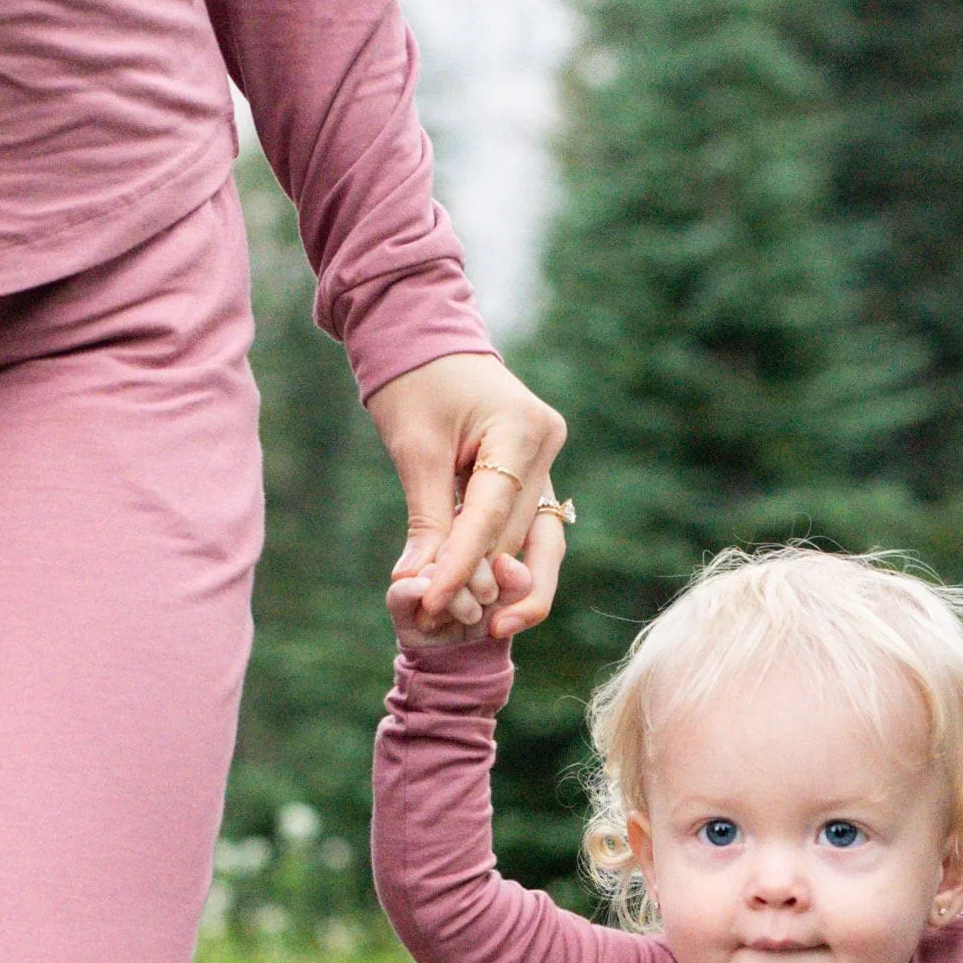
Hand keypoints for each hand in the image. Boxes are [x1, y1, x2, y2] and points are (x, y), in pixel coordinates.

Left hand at [370, 352, 570, 648]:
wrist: (425, 336)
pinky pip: (526, 527)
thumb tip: (417, 584)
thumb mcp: (415, 449)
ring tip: (484, 626)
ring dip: (506, 582)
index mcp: (522, 430)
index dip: (462, 565)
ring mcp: (549, 460)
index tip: (431, 602)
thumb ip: (427, 519)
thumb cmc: (414, 381)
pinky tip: (485, 595)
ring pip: (536, 541)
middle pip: (517, 534)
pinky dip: (504, 559)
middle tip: (444, 618)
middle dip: (482, 579)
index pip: (491, 514)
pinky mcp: (537, 472)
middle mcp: (548, 447)